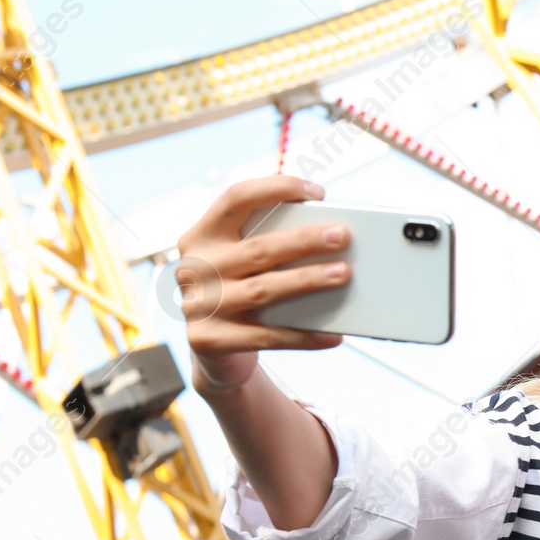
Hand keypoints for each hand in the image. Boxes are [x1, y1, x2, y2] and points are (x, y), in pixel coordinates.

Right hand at [175, 174, 351, 396]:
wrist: (214, 350)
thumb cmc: (240, 293)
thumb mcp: (245, 264)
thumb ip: (270, 245)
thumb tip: (328, 236)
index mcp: (203, 235)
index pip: (236, 199)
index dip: (276, 189)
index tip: (317, 192)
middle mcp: (195, 266)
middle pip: (258, 248)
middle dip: (304, 241)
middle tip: (342, 236)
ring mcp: (198, 304)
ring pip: (262, 289)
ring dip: (307, 280)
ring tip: (343, 274)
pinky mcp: (208, 339)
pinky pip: (266, 336)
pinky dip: (303, 335)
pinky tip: (333, 334)